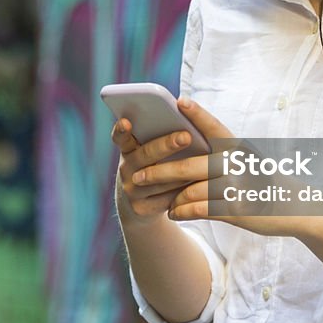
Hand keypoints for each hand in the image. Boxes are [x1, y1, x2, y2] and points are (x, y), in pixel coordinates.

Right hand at [111, 96, 230, 226]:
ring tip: (201, 161)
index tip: (126, 121)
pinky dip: (183, 190)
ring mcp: (131, 190)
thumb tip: (185, 115)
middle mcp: (126, 168)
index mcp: (128, 148)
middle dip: (166, 145)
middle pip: (144, 155)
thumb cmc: (154, 165)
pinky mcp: (141, 208)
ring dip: (180, 171)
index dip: (121, 130)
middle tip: (186, 136)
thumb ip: (159, 136)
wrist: (141, 202)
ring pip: (157, 179)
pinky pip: (166, 198)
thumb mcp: (150, 150)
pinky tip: (200, 183)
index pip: (121, 137)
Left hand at [165, 99, 321, 237]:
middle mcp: (236, 163)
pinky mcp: (236, 209)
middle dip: (158, 171)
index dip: (197, 114)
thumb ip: (222, 154)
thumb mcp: (248, 160)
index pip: (214, 127)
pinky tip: (174, 212)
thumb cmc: (263, 181)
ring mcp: (236, 186)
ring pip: (190, 190)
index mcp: (238, 147)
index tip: (180, 101)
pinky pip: (199, 209)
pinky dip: (182, 211)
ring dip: (170, 196)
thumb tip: (186, 149)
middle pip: (188, 165)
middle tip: (137, 175)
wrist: (295, 207)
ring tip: (160, 200)